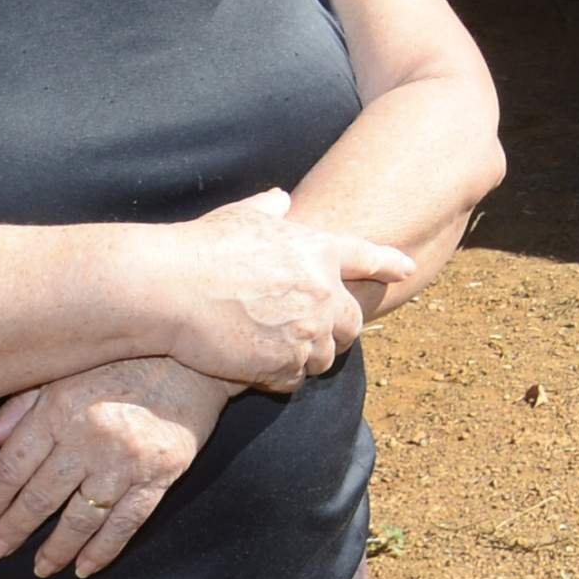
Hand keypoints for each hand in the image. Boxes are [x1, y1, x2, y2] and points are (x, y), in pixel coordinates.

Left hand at [0, 357, 238, 578]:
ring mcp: (127, 461)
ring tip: (40, 568)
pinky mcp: (160, 474)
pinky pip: (126, 523)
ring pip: (80, 519)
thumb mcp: (68, 367)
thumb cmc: (126, 355)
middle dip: (13, 530)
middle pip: (40, 498)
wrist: (197, 350)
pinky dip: (103, 550)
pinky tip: (85, 567)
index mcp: (61, 407)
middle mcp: (90, 437)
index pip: (12, 465)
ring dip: (55, 549)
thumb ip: (23, 404)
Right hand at [171, 189, 416, 391]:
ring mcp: (307, 330)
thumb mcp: (240, 217)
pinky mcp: (285, 363)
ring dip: (305, 356)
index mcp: (317, 250)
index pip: (367, 256)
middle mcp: (323, 291)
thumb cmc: (200, 248)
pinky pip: (295, 379)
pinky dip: (279, 376)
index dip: (389, 263)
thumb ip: (267, 209)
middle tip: (311, 333)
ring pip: (324, 356)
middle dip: (338, 330)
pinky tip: (254, 366)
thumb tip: (281, 198)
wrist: (171, 288)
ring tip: (270, 348)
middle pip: (352, 322)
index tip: (406, 269)